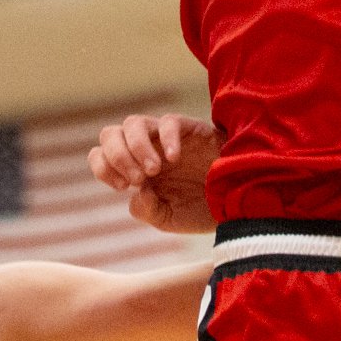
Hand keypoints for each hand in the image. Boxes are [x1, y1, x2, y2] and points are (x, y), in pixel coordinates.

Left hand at [88, 114, 222, 233]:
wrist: (239, 203)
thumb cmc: (202, 209)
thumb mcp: (168, 219)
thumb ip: (146, 210)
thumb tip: (137, 192)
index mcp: (135, 169)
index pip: (101, 155)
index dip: (104, 168)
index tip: (125, 188)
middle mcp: (147, 149)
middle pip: (110, 134)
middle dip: (117, 157)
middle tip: (138, 180)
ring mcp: (167, 138)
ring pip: (133, 123)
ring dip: (136, 147)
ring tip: (153, 171)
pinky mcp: (191, 130)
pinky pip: (168, 122)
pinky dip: (166, 138)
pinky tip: (174, 159)